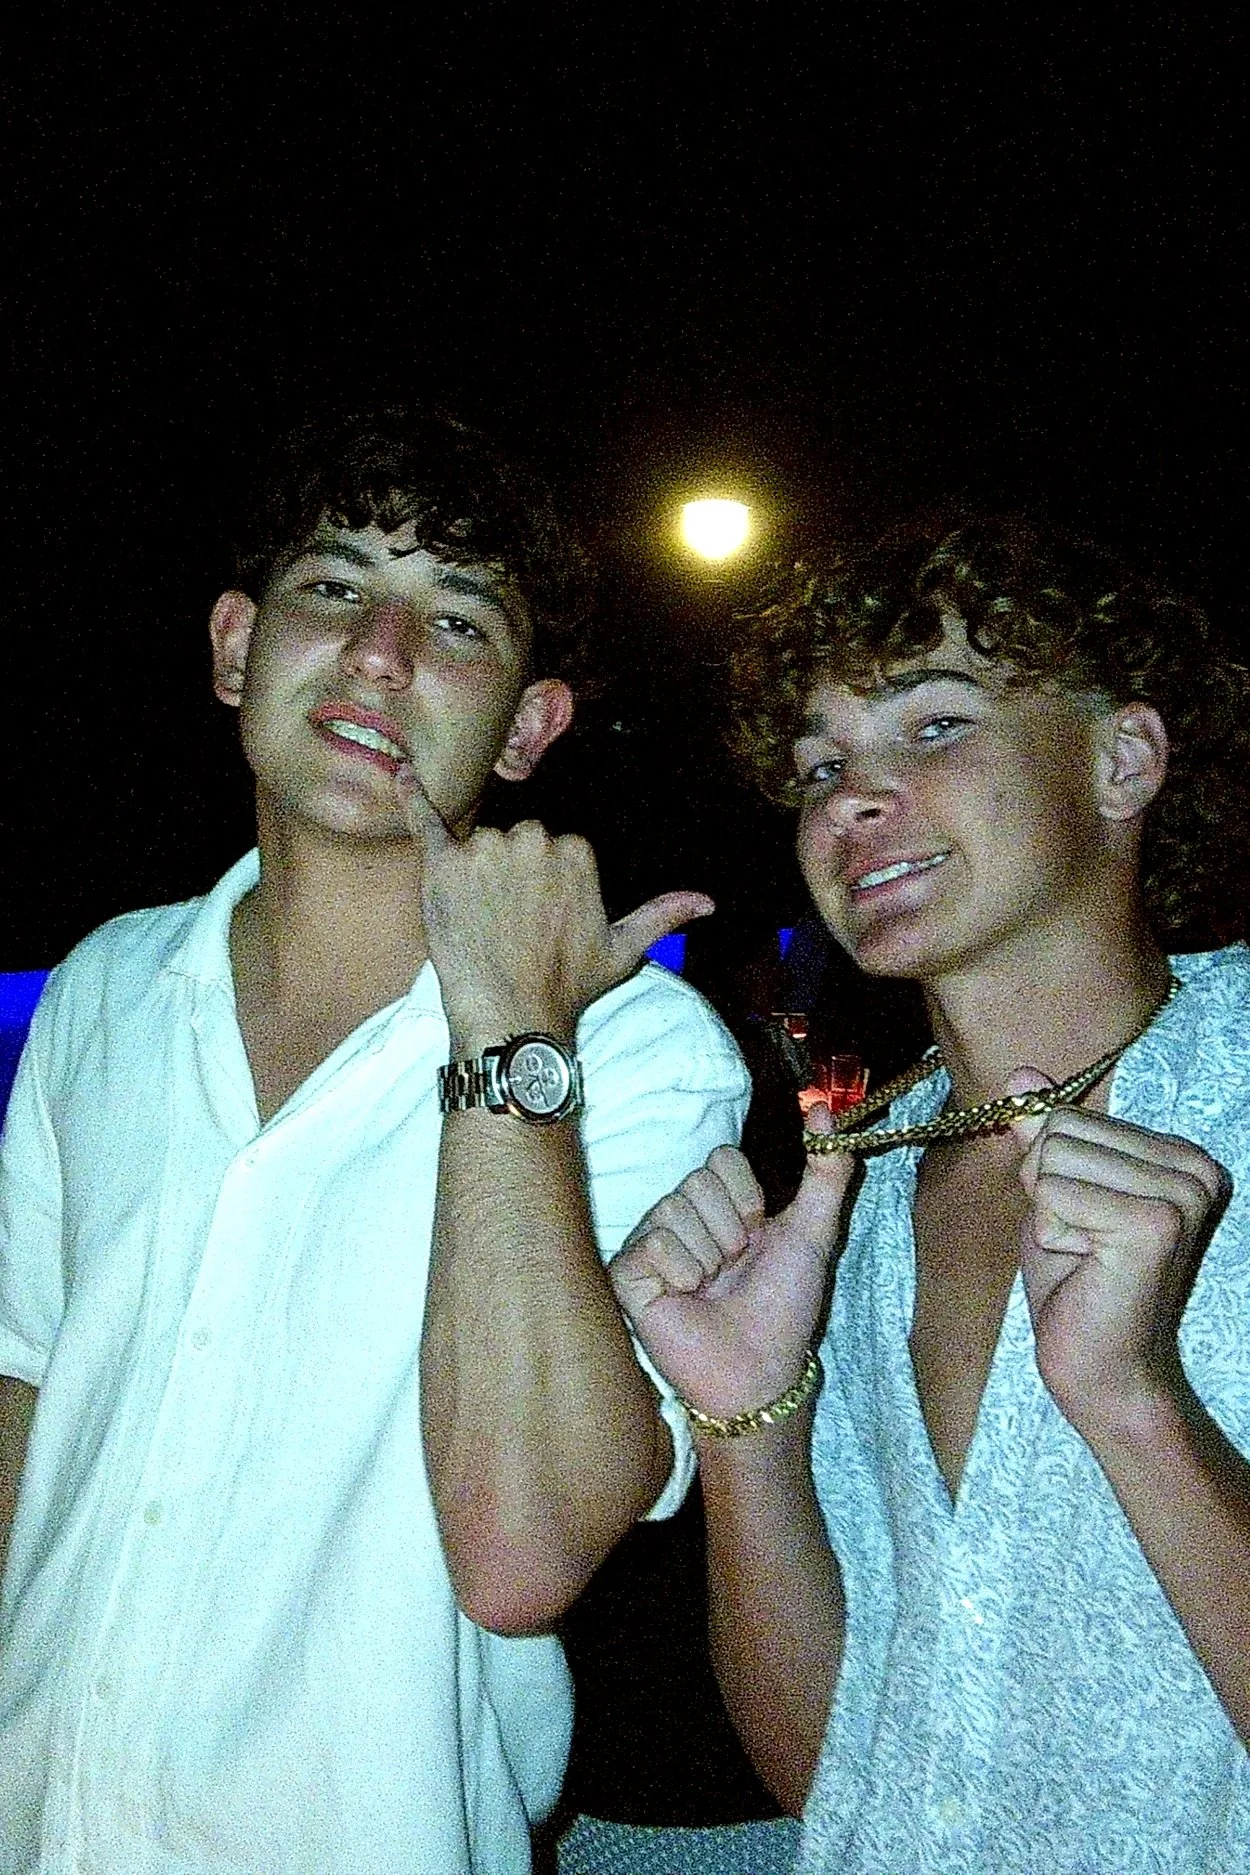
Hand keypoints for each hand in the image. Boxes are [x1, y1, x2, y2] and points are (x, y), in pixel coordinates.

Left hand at [396, 765, 712, 1043]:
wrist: (510, 1014)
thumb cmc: (567, 985)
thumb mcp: (623, 949)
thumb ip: (662, 914)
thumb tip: (708, 902)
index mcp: (576, 851)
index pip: (550, 849)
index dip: (540, 887)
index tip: (537, 921)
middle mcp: (533, 840)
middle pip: (515, 840)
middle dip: (509, 875)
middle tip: (506, 924)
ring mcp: (487, 850)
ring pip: (477, 845)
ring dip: (474, 874)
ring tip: (479, 924)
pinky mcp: (443, 864)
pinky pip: (425, 821)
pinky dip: (411, 797)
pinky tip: (400, 775)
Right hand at [610, 1115, 855, 1421]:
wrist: (759, 1369)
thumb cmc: (784, 1306)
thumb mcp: (813, 1232)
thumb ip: (825, 1171)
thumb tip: (823, 1108)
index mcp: (719, 1205)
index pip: (720, 1157)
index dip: (746, 1197)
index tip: (758, 1235)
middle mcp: (680, 1218)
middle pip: (696, 1181)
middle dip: (729, 1230)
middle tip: (733, 1268)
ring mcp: (650, 1245)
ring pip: (673, 1208)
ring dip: (708, 1256)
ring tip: (711, 1286)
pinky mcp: (627, 1275)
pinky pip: (653, 1244)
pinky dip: (681, 1272)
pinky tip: (686, 1296)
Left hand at [1007, 1068, 1228, 1436]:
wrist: (1098, 1368)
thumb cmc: (1076, 1282)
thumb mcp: (1053, 1193)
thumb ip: (1044, 1135)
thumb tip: (1020, 1074)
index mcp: (1179, 1155)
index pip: (1067, 1113)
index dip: (1049, 1170)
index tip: (1083, 1221)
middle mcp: (1194, 1167)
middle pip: (1059, 1128)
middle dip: (1045, 1187)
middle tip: (1080, 1242)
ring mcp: (1180, 1194)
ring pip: (1053, 1157)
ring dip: (1048, 1213)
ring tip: (1086, 1254)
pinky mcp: (1155, 1225)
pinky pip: (1055, 1192)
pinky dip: (1052, 1232)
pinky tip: (1087, 1266)